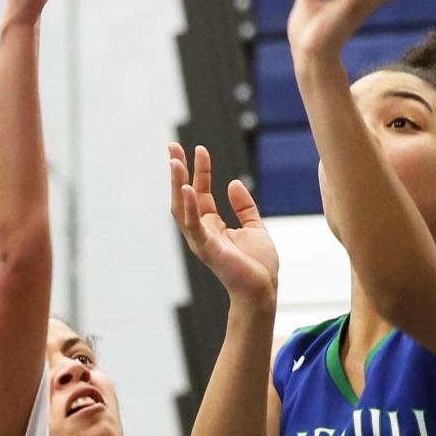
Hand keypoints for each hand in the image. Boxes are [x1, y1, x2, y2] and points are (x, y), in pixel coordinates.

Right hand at [169, 143, 278, 302]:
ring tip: (175, 161)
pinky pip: (193, 226)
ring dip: (177, 184)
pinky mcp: (207, 249)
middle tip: (172, 146)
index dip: (200, 170)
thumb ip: (244, 206)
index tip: (200, 149)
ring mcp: (201, 240)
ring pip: (182, 208)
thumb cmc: (258, 264)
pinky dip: (189, 208)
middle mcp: (202, 231)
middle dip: (178, 172)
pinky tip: (188, 188)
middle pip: (185, 196)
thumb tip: (233, 182)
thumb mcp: (254, 227)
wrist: (262, 289)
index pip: (201, 191)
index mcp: (212, 225)